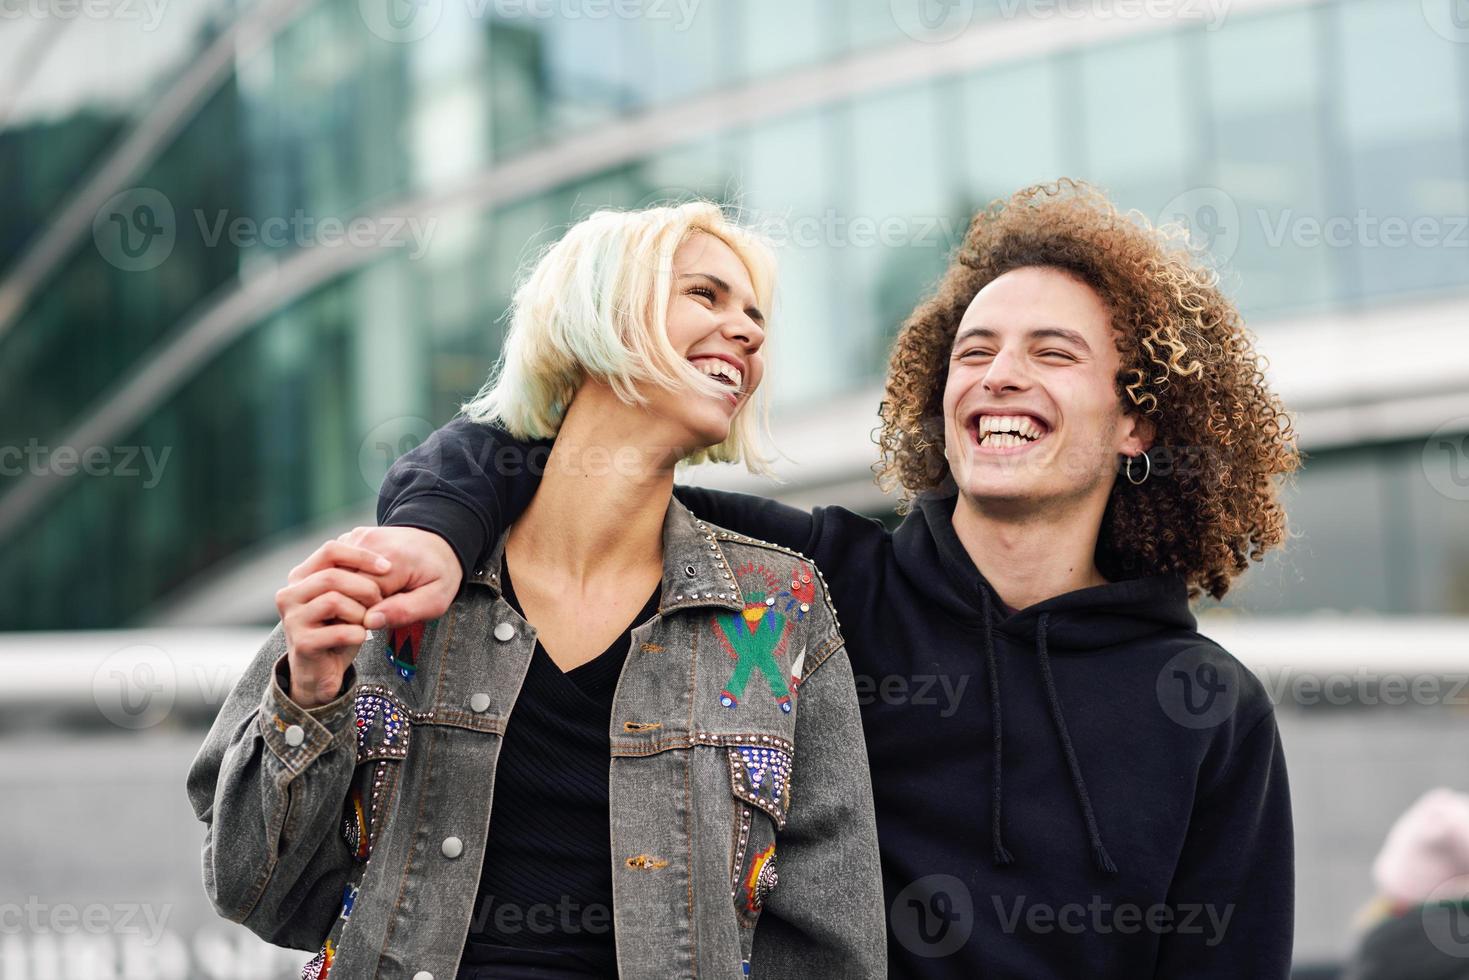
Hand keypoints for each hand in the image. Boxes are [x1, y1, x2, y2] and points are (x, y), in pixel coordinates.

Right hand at [276, 541, 389, 708]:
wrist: (323, 674)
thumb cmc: (345, 626)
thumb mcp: (354, 597)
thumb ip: (363, 578)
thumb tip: (380, 574)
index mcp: (302, 574)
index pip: (331, 550)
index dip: (362, 557)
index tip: (388, 567)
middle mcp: (290, 592)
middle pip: (333, 575)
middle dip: (365, 588)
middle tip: (380, 603)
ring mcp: (292, 617)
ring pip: (334, 600)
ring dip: (361, 613)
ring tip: (368, 622)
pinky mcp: (301, 642)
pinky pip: (339, 631)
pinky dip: (359, 634)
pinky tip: (360, 638)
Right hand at [331, 526, 462, 630]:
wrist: (440, 541)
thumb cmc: (439, 574)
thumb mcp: (435, 600)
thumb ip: (404, 612)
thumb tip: (369, 621)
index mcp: (394, 559)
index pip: (362, 597)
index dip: (370, 612)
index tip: (386, 611)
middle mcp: (371, 542)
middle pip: (343, 584)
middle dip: (357, 601)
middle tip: (382, 602)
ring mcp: (358, 536)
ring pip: (334, 574)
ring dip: (347, 589)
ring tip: (375, 592)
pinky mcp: (352, 536)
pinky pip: (335, 564)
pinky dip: (345, 577)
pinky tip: (365, 580)